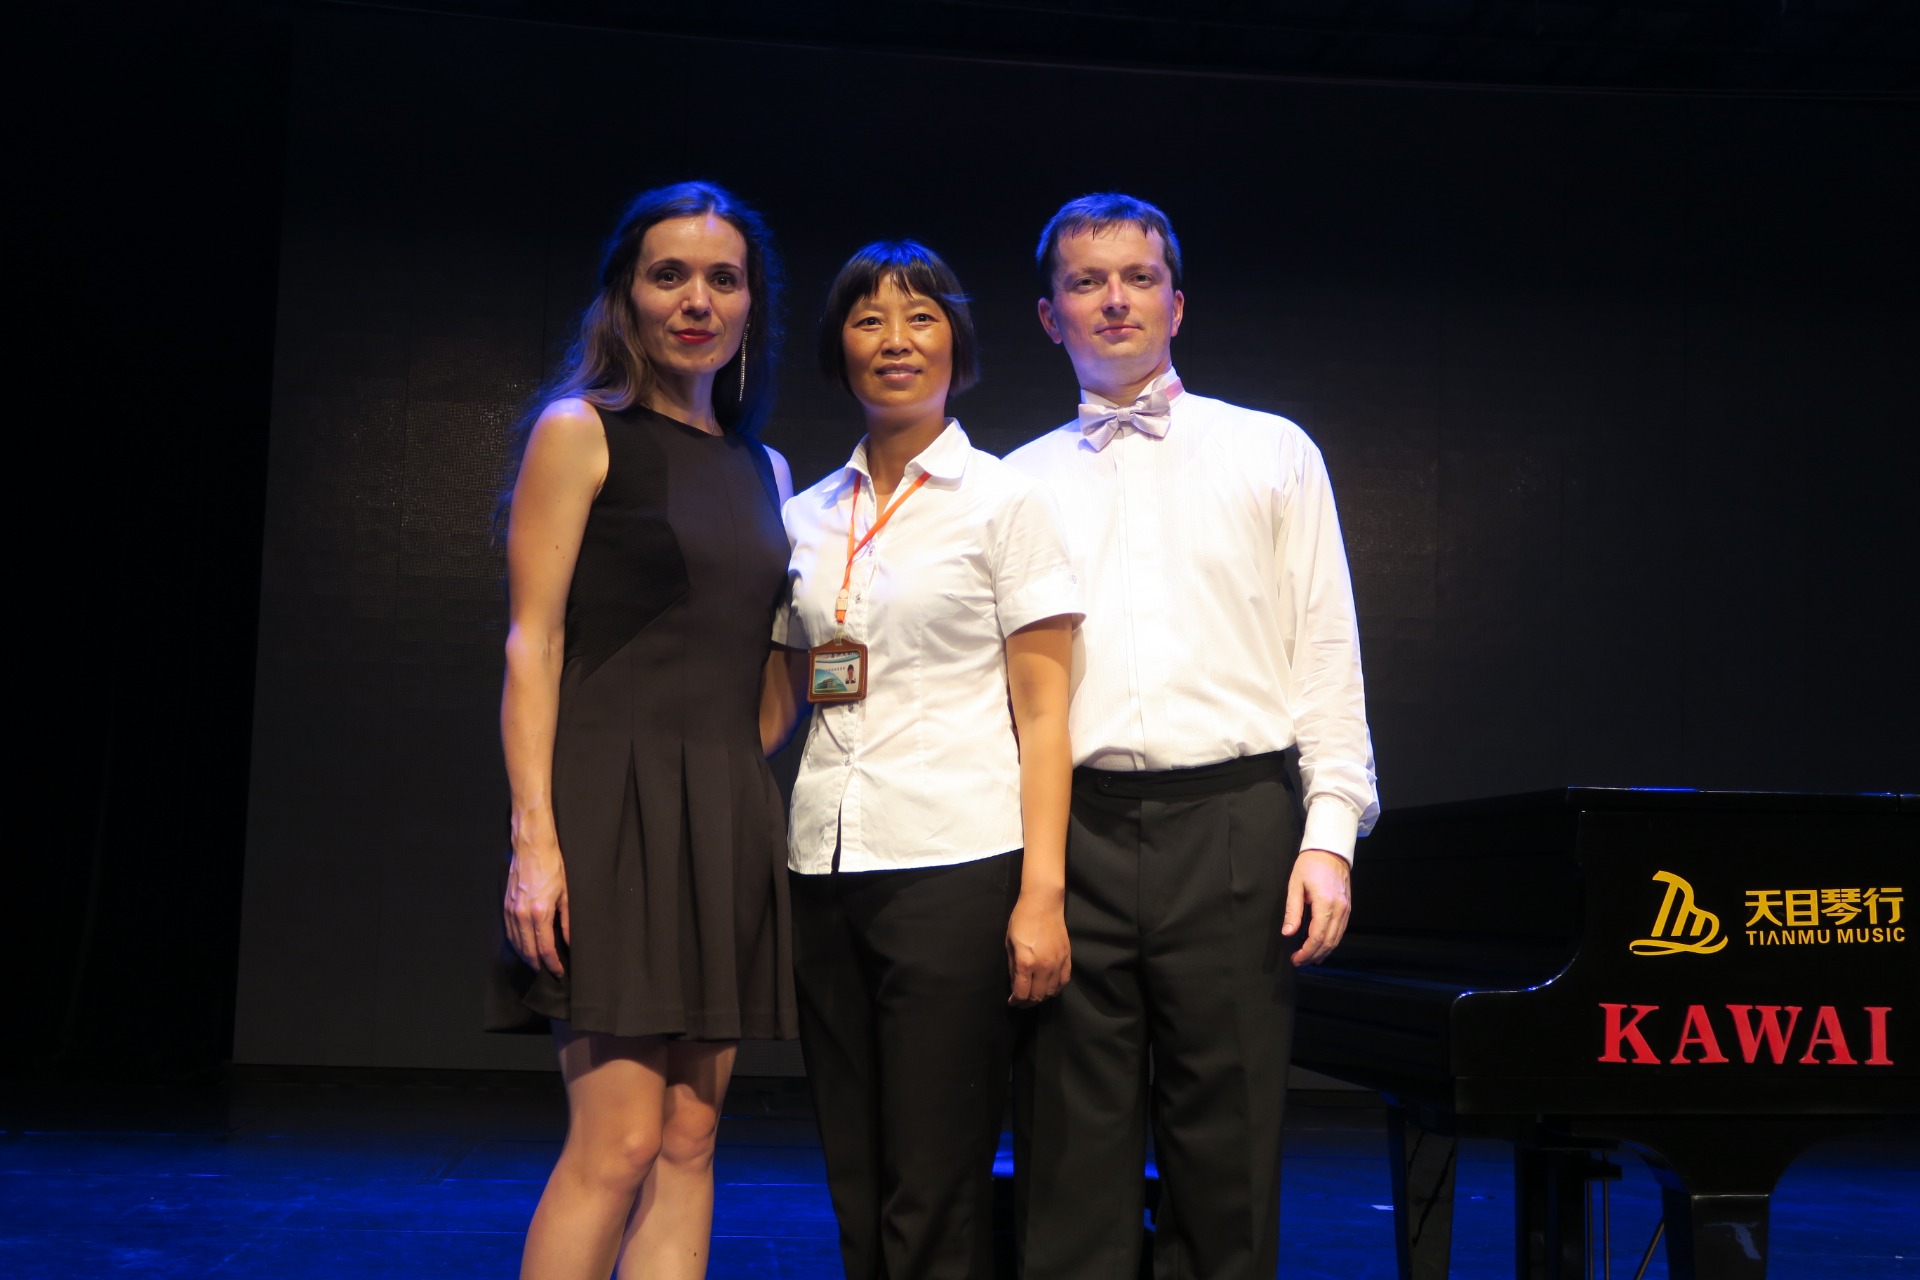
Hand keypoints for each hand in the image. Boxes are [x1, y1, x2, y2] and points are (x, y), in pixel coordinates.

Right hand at [504, 841, 569, 976]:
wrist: (532, 847)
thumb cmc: (553, 867)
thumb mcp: (567, 894)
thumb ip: (568, 921)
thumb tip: (570, 942)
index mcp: (539, 913)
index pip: (545, 949)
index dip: (552, 964)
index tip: (558, 971)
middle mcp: (521, 915)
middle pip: (527, 950)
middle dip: (537, 965)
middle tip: (547, 972)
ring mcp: (511, 910)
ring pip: (515, 943)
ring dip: (525, 956)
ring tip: (536, 964)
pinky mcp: (506, 905)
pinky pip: (509, 932)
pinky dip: (515, 944)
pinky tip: (523, 947)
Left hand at [1006, 892, 1070, 1006]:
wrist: (1043, 904)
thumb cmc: (1022, 921)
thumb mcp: (1010, 944)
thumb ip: (1013, 967)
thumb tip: (1015, 985)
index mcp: (1026, 963)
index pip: (1022, 993)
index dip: (1016, 1001)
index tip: (1012, 1002)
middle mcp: (1044, 966)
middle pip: (1038, 996)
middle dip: (1027, 1002)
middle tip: (1021, 1002)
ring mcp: (1058, 963)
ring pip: (1052, 992)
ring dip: (1042, 997)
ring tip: (1034, 995)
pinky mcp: (1067, 958)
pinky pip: (1064, 982)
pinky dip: (1056, 989)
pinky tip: (1049, 988)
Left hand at [1282, 848, 1350, 967]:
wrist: (1330, 850)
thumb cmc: (1310, 865)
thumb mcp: (1295, 885)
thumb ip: (1293, 911)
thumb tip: (1288, 932)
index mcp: (1325, 903)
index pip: (1317, 936)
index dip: (1306, 951)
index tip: (1295, 958)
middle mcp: (1340, 909)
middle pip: (1329, 942)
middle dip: (1314, 955)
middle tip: (1299, 961)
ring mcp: (1346, 909)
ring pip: (1337, 939)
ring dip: (1323, 951)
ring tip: (1308, 958)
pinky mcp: (1348, 908)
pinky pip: (1341, 931)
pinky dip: (1331, 942)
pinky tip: (1321, 946)